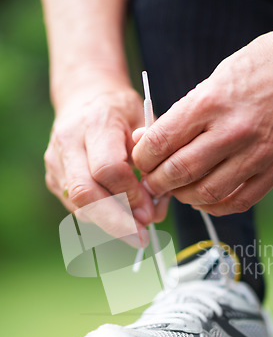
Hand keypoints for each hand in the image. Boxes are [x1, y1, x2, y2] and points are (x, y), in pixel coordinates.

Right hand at [45, 81, 168, 246]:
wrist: (85, 98)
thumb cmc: (122, 113)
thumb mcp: (146, 124)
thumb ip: (153, 162)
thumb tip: (154, 206)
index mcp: (96, 121)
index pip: (108, 169)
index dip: (131, 195)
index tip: (150, 210)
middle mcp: (68, 142)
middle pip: (86, 193)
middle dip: (116, 222)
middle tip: (141, 238)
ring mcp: (56, 162)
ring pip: (79, 206)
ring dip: (110, 224)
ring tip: (136, 229)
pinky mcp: (54, 178)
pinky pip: (78, 208)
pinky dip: (102, 218)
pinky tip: (121, 218)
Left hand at [132, 10, 272, 215]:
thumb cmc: (260, 67)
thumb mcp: (214, 79)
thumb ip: (181, 114)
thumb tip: (146, 141)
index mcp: (211, 102)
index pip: (161, 141)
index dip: (143, 159)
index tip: (141, 163)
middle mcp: (233, 130)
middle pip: (180, 172)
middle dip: (157, 183)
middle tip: (153, 184)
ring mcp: (257, 153)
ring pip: (207, 193)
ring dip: (184, 197)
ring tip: (179, 191)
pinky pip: (239, 201)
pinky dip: (215, 206)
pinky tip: (205, 200)